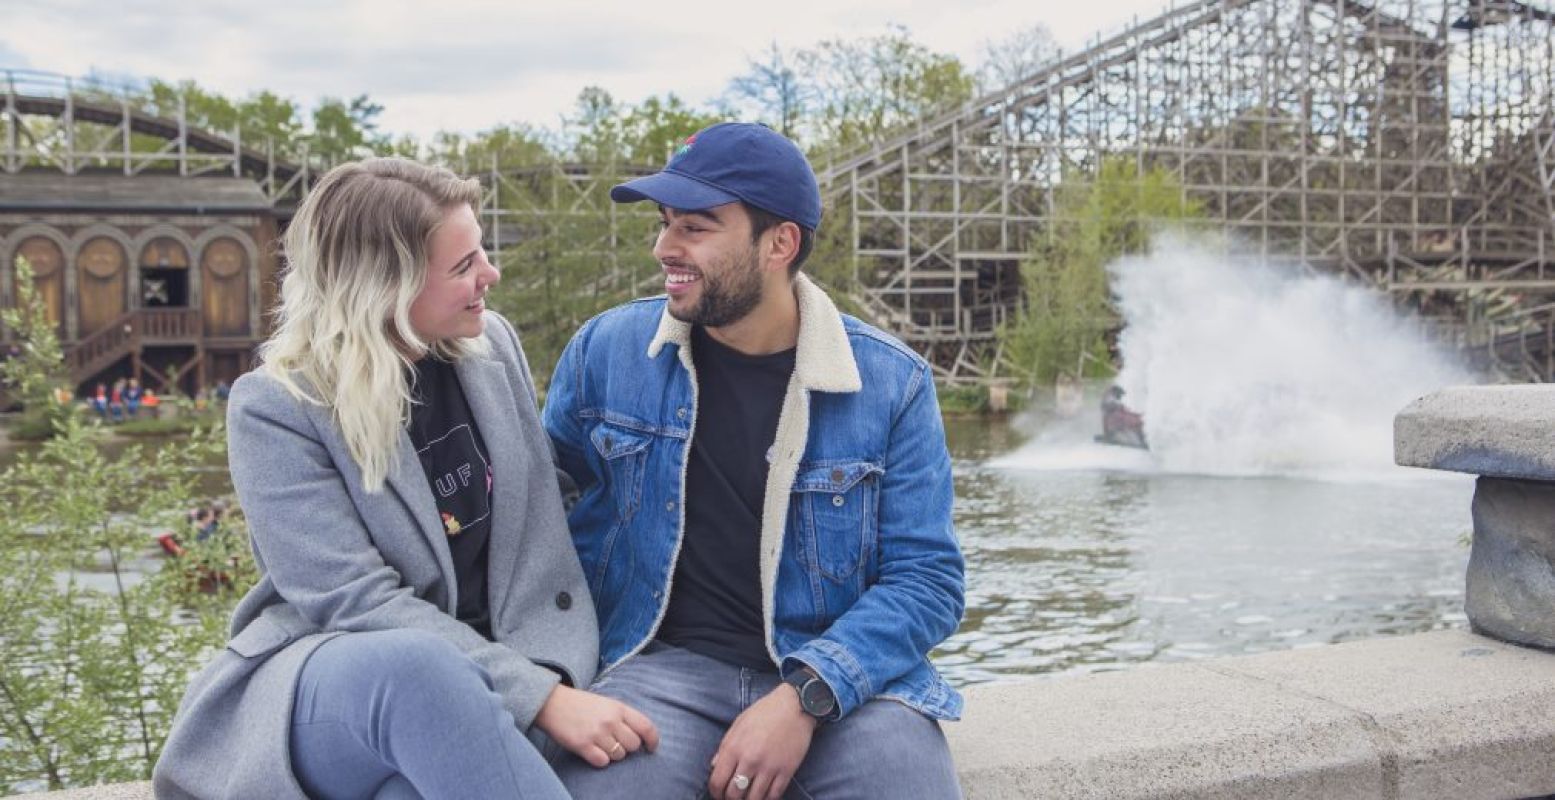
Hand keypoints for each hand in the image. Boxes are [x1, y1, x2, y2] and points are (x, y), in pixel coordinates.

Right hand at [534, 684, 658, 767]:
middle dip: (627, 747)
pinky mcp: (583, 745)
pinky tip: (592, 750)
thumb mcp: (606, 703)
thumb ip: (623, 716)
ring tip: (600, 743)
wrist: (552, 703)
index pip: (646, 726)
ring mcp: (597, 733)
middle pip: (633, 745)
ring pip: (619, 755)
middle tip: (614, 741)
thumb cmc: (581, 704)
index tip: (651, 748)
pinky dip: (599, 760)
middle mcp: (610, 720)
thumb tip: (640, 736)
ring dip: (612, 754)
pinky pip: (602, 762)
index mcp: (619, 708)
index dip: (653, 740)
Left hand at [708, 684, 816, 799]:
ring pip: (754, 799)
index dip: (715, 792)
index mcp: (734, 748)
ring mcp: (769, 767)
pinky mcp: (786, 771)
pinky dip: (767, 799)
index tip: (719, 793)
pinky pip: (774, 795)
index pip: (717, 782)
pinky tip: (764, 795)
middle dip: (730, 799)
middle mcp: (750, 760)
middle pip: (734, 794)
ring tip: (748, 797)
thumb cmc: (764, 712)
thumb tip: (714, 767)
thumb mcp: (738, 725)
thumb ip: (724, 747)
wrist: (795, 706)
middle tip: (733, 797)